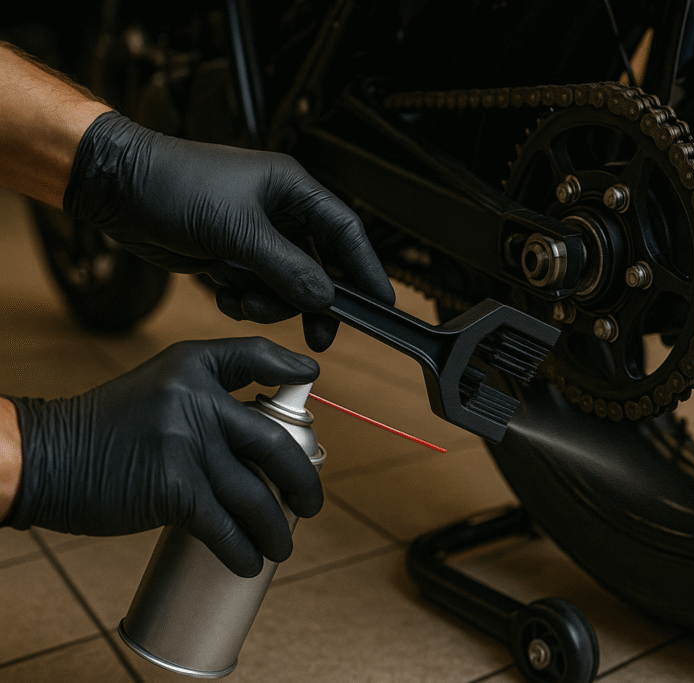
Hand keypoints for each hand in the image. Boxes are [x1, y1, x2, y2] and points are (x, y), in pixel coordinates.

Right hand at [4, 337, 323, 577]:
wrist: (44, 458)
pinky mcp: (175, 488)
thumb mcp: (155, 385)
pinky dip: (241, 550)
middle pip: (274, 443)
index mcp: (192, 367)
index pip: (253, 357)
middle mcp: (196, 399)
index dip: (288, 367)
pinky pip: (224, 526)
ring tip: (283, 545)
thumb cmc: (106, 427)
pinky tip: (249, 562)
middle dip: (304, 480)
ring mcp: (187, 444)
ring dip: (276, 528)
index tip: (311, 378)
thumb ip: (204, 390)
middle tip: (312, 503)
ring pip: (255, 495)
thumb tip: (264, 424)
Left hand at [63, 111, 395, 350]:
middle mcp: (279, 211)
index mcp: (292, 189)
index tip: (379, 303)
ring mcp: (254, 235)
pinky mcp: (230, 255)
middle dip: (311, 301)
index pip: (345, 231)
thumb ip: (287, 268)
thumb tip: (325, 298)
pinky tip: (223, 293)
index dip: (366, 267)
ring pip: (286, 285)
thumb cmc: (175, 185)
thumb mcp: (238, 230)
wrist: (117, 189)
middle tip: (318, 335)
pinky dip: (243, 301)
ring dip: (269, 303)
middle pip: (319, 266)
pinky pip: (255, 290)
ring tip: (242, 301)